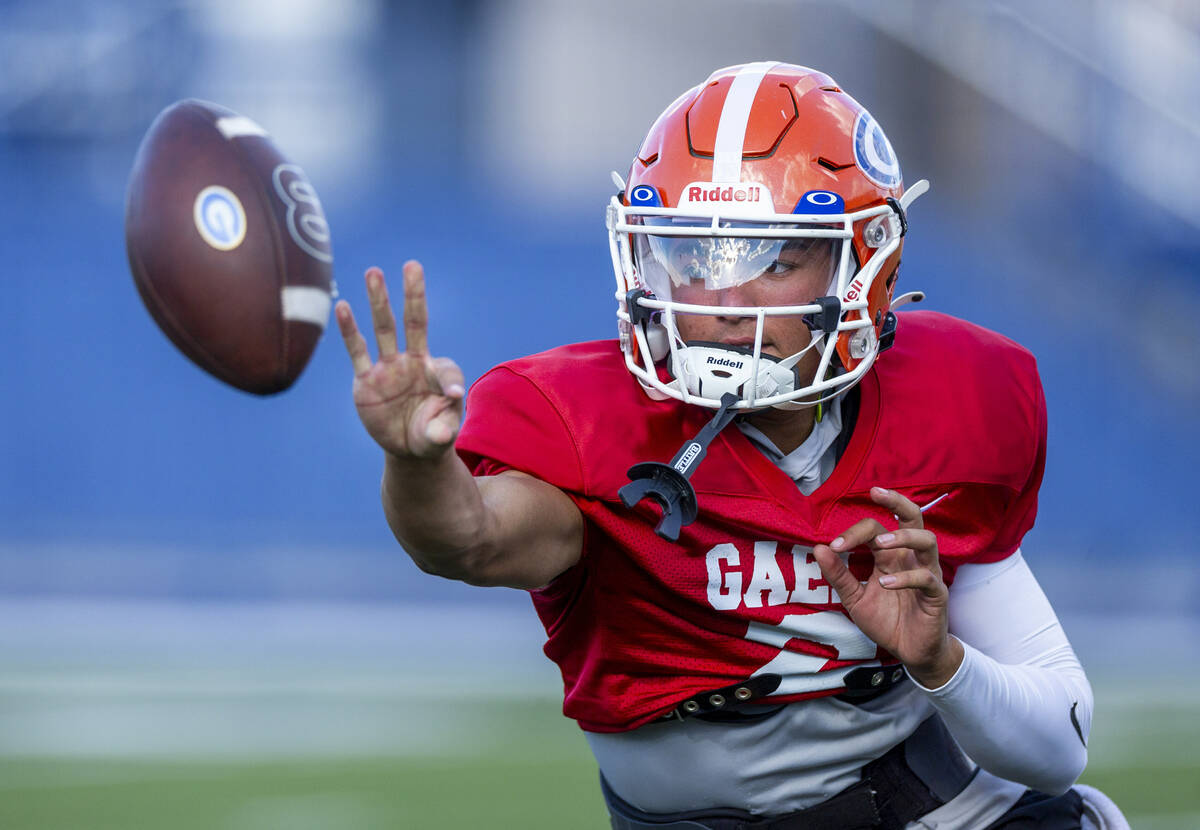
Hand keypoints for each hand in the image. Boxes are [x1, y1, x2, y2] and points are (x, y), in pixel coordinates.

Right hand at [336, 261, 465, 459]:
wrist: (409, 449)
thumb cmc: (433, 435)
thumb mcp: (442, 434)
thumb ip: (445, 427)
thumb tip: (449, 416)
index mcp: (436, 372)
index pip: (444, 367)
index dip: (447, 380)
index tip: (451, 396)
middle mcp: (412, 363)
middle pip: (413, 322)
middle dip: (413, 295)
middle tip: (412, 265)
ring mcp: (387, 369)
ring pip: (383, 329)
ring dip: (379, 301)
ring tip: (374, 272)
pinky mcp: (365, 381)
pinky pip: (357, 351)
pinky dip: (350, 330)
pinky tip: (343, 307)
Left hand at [812, 486, 962, 686]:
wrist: (910, 652)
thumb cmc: (886, 621)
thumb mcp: (854, 599)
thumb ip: (838, 575)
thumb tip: (818, 548)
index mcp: (890, 555)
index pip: (875, 528)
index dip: (853, 532)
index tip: (833, 546)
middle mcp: (910, 558)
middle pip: (912, 517)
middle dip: (896, 501)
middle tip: (876, 492)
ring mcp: (927, 574)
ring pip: (927, 541)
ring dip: (903, 537)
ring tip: (880, 545)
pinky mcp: (937, 595)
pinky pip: (927, 579)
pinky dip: (907, 578)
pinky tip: (886, 584)